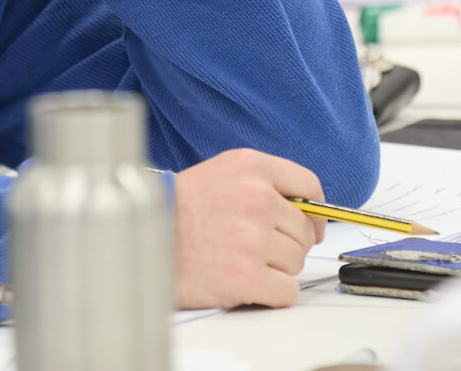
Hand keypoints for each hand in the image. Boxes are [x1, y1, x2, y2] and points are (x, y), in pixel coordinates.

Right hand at [171, 148, 325, 309]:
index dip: (315, 212)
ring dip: (276, 268)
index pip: (309, 185)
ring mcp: (253, 238)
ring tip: (241, 260)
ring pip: (296, 261)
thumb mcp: (222, 172)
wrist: (145, 237)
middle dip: (286, 243)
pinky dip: (273, 293)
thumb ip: (263, 183)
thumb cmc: (179, 209)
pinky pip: (287, 290)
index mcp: (252, 168)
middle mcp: (257, 199)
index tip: (311, 226)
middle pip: (304, 230)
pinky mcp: (246, 276)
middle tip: (255, 247)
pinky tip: (248, 283)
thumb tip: (306, 211)